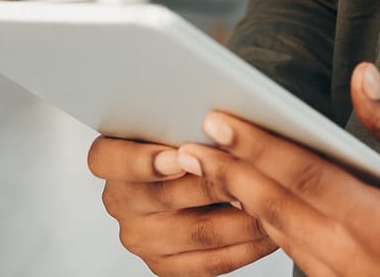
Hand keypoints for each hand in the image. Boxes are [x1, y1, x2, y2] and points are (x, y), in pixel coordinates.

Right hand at [86, 135, 277, 276]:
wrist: (188, 180)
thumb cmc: (187, 138)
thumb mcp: (175, 118)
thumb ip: (186, 118)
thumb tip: (220, 119)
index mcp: (110, 160)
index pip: (108, 159)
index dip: (143, 161)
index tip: (179, 157)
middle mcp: (120, 201)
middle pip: (166, 197)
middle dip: (215, 184)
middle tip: (252, 172)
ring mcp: (142, 238)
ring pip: (197, 232)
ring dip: (241, 217)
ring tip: (272, 199)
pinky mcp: (166, 265)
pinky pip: (211, 262)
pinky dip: (246, 246)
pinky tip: (270, 229)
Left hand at [175, 63, 379, 276]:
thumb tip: (363, 76)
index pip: (303, 177)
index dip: (256, 145)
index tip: (217, 118)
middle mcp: (355, 265)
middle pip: (277, 211)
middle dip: (229, 173)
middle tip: (187, 141)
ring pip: (282, 238)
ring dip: (243, 200)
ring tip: (207, 165)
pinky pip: (302, 259)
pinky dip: (273, 227)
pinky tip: (254, 201)